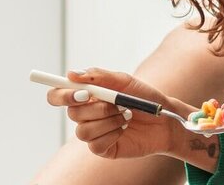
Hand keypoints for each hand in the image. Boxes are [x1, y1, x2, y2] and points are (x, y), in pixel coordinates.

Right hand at [45, 67, 193, 159]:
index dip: (62, 95)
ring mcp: (93, 132)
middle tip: (118, 103)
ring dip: (108, 120)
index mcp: (88, 96)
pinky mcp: (102, 148)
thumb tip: (71, 74)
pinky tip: (124, 129)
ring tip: (127, 115)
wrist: (165, 118)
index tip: (82, 93)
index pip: (58, 96)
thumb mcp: (125, 81)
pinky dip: (113, 133)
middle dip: (98, 107)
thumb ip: (99, 75)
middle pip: (72, 113)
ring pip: (83, 130)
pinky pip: (95, 144)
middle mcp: (86, 114)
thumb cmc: (145, 98)